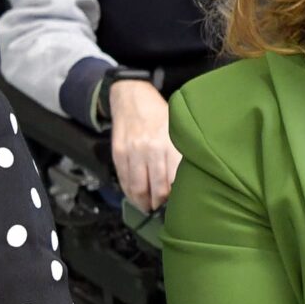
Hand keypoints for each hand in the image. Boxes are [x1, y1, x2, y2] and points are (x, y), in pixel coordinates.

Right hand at [106, 77, 180, 209]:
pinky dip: (129, 193)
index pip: (175, 179)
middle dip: (161, 204)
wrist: (131, 94)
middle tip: (164, 209)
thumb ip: (180, 153)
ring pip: (138, 188)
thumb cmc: (159, 113)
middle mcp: (151, 148)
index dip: (177, 196)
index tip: (181, 203)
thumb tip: (186, 181)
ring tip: (150, 207)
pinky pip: (124, 180)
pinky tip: (136, 198)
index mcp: (170, 143)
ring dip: (144, 202)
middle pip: (157, 188)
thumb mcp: (177, 128)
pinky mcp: (118, 153)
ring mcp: (132, 152)